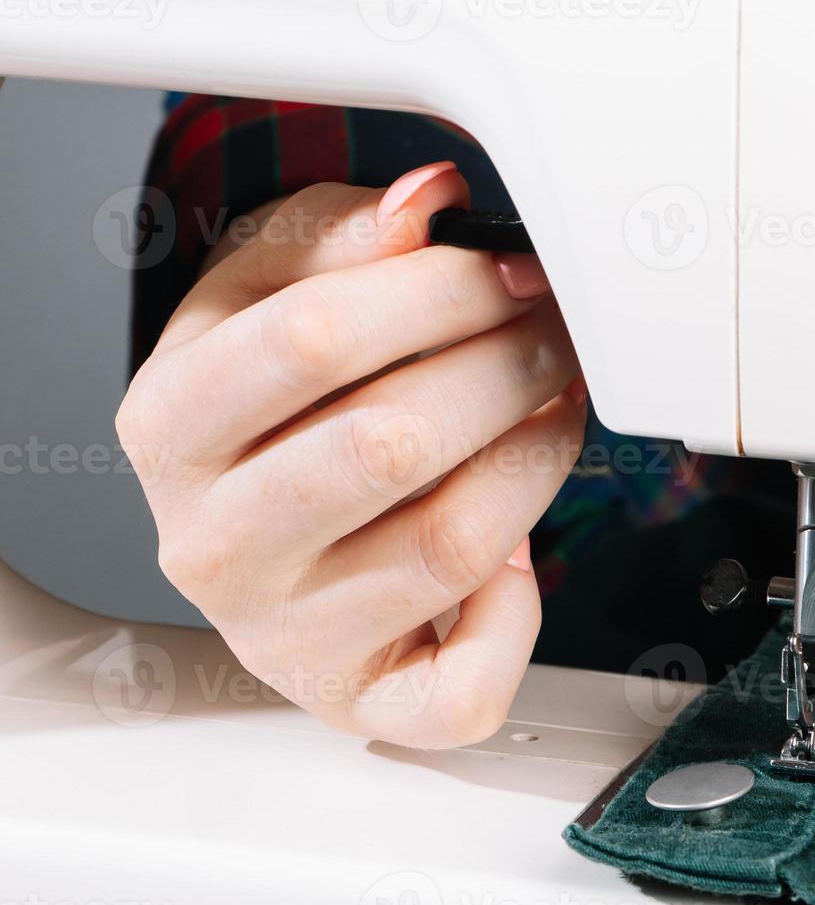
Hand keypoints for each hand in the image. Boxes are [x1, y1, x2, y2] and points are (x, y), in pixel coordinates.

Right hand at [117, 162, 585, 747]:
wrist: (253, 537)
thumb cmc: (273, 410)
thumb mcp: (268, 292)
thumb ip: (338, 238)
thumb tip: (429, 205)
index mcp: (170, 426)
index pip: (310, 340)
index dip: (440, 293)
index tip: (512, 271)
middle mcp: (212, 544)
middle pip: (389, 443)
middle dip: (505, 368)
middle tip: (553, 334)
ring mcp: (285, 636)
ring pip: (451, 547)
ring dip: (536, 461)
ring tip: (554, 409)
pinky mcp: (360, 699)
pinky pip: (464, 686)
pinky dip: (520, 622)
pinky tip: (518, 555)